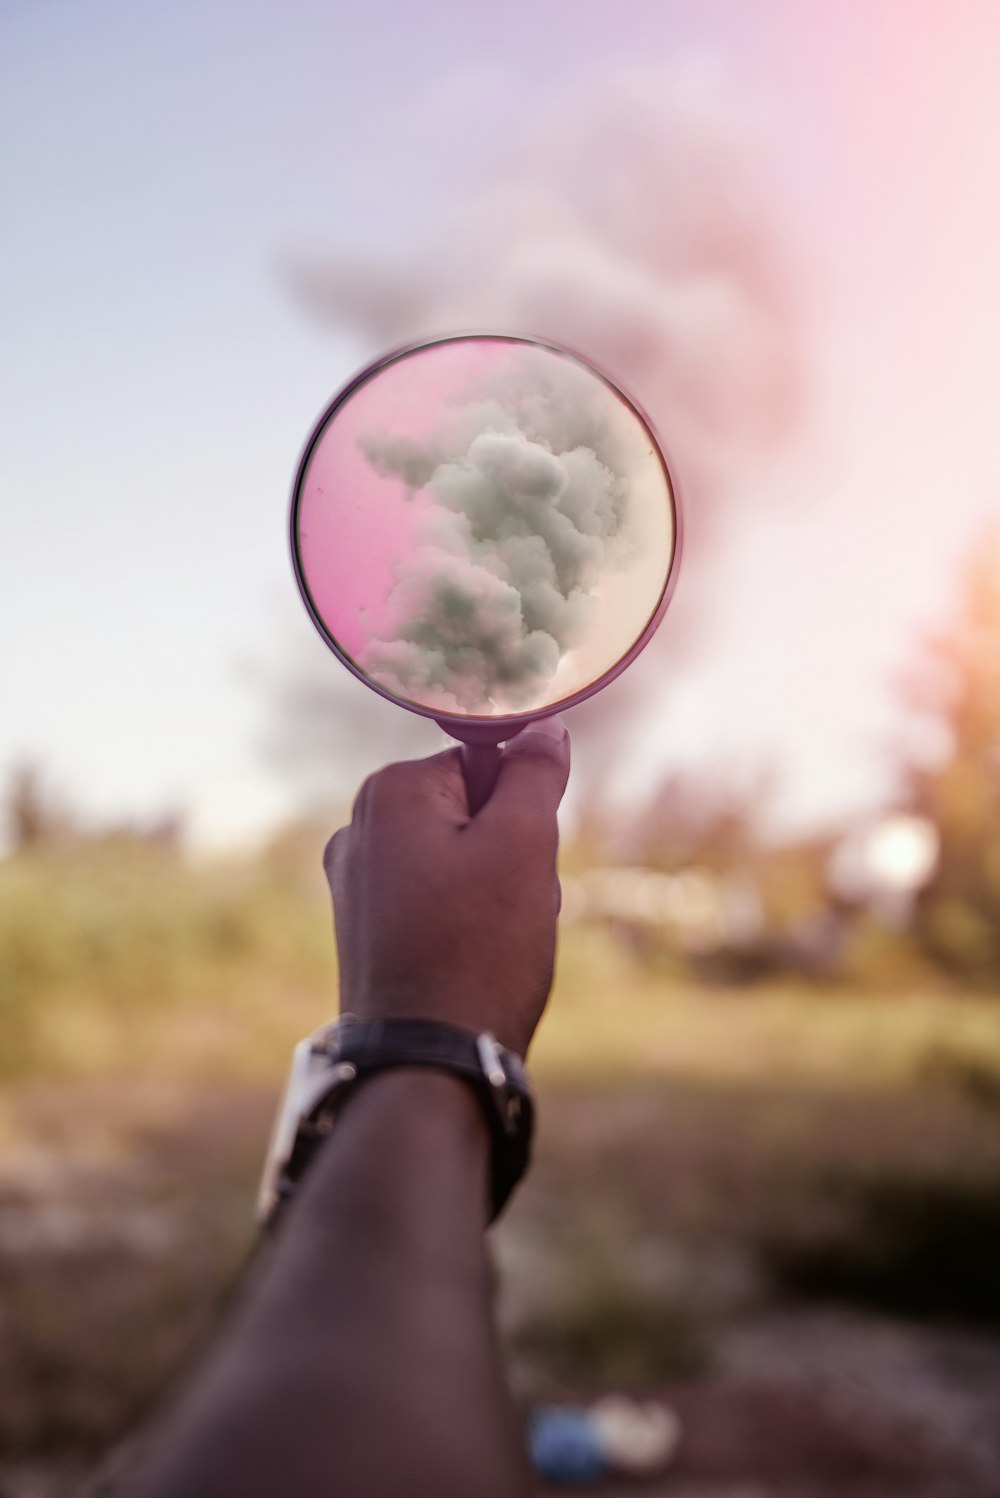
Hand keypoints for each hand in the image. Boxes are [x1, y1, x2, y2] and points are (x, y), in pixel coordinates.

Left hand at [324, 718, 569, 1055]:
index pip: (484, 764)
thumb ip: (534, 774)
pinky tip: (474, 963)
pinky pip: (437, 902)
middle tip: (514, 906)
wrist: (429, 1063)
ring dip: (496, 892)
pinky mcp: (365, 931)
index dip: (521, 809)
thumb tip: (542, 727)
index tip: (524, 857)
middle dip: (510, 853)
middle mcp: (359, 829)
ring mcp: (356, 883)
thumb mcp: (524, 845)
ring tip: (496, 942)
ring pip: (460, 861)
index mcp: (390, 792)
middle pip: (471, 812)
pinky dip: (467, 924)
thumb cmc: (479, 950)